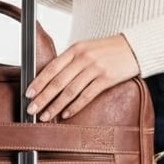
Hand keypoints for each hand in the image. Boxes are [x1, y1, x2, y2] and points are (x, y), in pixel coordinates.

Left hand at [25, 35, 140, 120]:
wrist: (134, 47)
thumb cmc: (108, 50)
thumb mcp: (87, 48)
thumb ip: (71, 61)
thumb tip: (51, 79)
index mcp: (75, 49)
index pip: (52, 67)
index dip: (39, 82)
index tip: (28, 93)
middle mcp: (83, 58)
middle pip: (58, 81)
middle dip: (42, 97)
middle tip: (31, 109)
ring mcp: (95, 68)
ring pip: (70, 91)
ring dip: (55, 105)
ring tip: (45, 115)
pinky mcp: (106, 79)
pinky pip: (86, 95)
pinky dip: (74, 106)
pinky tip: (66, 114)